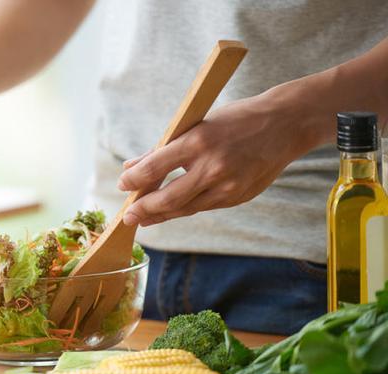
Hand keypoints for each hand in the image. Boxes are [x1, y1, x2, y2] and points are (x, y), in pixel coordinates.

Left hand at [117, 92, 315, 226]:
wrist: (286, 124)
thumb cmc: (237, 119)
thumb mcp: (196, 124)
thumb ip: (163, 148)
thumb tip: (131, 167)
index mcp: (199, 142)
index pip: (155, 168)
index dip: (133, 180)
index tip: (122, 185)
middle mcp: (213, 167)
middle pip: (168, 198)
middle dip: (143, 210)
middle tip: (127, 217)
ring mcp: (228, 186)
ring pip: (185, 208)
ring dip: (160, 215)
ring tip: (143, 219)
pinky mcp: (238, 198)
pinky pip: (203, 207)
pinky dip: (184, 209)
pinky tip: (170, 211)